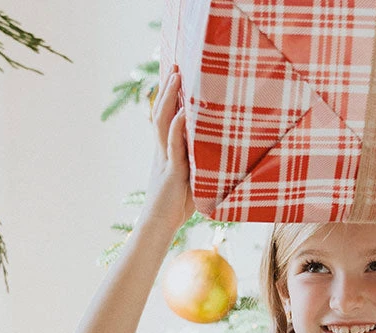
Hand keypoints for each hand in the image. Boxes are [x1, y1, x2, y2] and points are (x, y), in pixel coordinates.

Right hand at [145, 68, 195, 226]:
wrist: (160, 224)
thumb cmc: (177, 205)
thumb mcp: (191, 179)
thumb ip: (198, 163)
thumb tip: (215, 153)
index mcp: (166, 151)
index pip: (165, 117)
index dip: (167, 96)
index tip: (174, 75)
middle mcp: (162, 151)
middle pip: (161, 112)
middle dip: (167, 88)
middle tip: (175, 65)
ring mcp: (165, 159)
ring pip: (163, 122)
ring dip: (168, 98)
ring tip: (175, 76)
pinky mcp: (171, 172)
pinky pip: (173, 146)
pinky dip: (177, 128)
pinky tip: (181, 112)